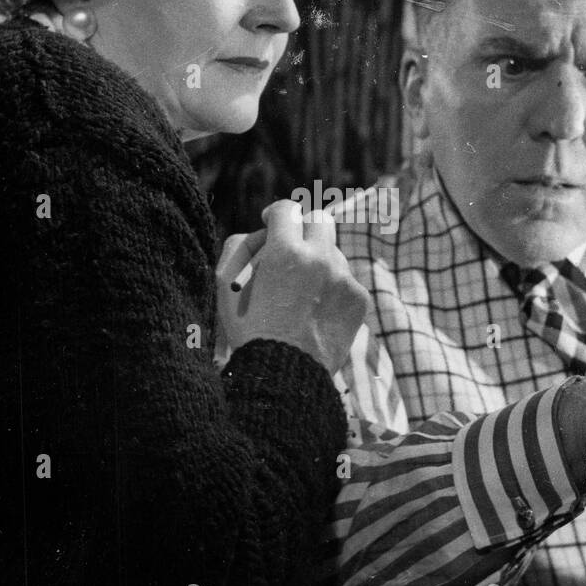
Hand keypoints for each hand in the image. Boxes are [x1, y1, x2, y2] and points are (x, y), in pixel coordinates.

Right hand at [215, 200, 367, 375]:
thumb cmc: (248, 331)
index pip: (287, 209)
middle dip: (304, 227)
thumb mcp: (226, 286)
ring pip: (334, 252)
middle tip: (292, 246)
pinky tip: (316, 311)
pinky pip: (347, 280)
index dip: (276, 214)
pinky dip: (332, 289)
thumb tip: (262, 231)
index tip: (271, 223)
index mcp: (285, 251)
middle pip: (320, 219)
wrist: (283, 375)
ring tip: (300, 294)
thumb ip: (241, 246)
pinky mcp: (359, 299)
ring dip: (318, 262)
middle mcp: (320, 258)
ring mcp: (344, 278)